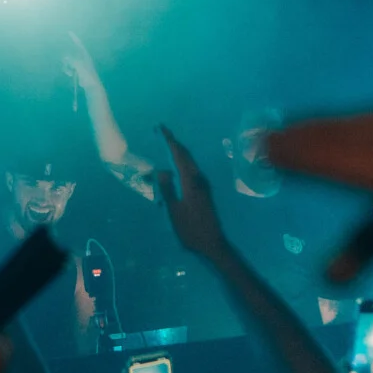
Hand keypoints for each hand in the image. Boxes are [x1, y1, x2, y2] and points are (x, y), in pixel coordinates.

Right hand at [61, 31, 99, 88]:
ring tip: (70, 74)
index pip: (79, 44)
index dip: (74, 38)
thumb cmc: (88, 77)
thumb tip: (66, 58)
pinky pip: (69, 67)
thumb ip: (72, 61)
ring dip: (66, 67)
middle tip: (69, 68)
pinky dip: (68, 70)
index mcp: (85, 56)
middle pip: (70, 55)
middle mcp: (82, 59)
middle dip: (67, 61)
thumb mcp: (80, 67)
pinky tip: (70, 75)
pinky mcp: (77, 70)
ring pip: (68, 62)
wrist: (92, 87)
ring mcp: (79, 65)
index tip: (69, 32)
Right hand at [154, 127, 228, 260]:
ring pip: (188, 163)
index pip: (179, 155)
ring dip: (176, 155)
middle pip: (185, 156)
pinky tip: (173, 169)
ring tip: (164, 148)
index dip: (169, 140)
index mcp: (191, 181)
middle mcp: (199, 179)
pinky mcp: (203, 192)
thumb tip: (161, 170)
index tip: (160, 128)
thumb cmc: (191, 229)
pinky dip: (180, 165)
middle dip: (172, 143)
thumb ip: (167, 189)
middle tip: (160, 134)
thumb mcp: (174, 211)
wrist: (213, 244)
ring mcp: (203, 185)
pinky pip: (189, 172)